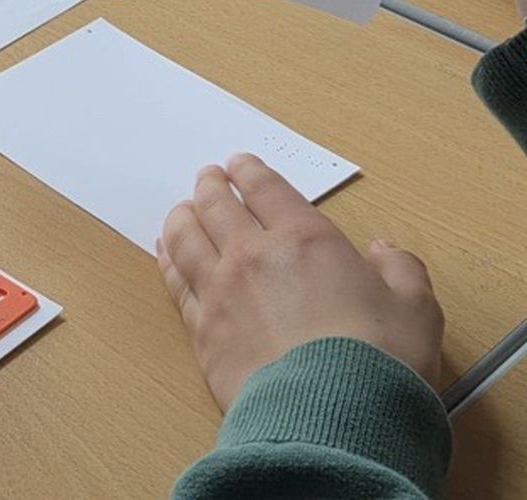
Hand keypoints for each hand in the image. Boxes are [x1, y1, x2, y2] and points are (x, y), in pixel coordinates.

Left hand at [158, 153, 442, 411]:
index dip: (249, 171)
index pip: (266, 190)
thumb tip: (385, 251)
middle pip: (217, 206)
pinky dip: (168, 260)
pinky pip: (176, 282)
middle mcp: (254, 255)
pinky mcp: (202, 329)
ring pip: (186, 237)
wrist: (332, 418)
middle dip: (210, 185)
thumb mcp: (416, 309)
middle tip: (208, 178)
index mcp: (305, 239)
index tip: (239, 164)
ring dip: (183, 216)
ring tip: (183, 209)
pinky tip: (166, 253)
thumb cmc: (379, 363)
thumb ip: (401, 270)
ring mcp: (221, 291)